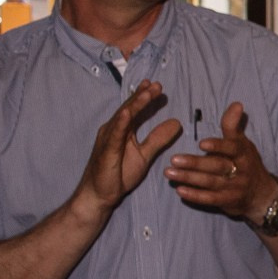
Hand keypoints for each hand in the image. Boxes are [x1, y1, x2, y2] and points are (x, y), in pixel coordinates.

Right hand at [76, 80, 182, 210]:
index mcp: (123, 130)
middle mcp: (113, 130)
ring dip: (135, 103)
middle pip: (130, 108)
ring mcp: (108, 138)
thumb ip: (158, 138)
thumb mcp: (145, 154)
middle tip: (157, 84)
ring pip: (123, 117)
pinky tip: (128, 112)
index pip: (136, 110)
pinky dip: (121, 122)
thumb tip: (176, 122)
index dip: (145, 97)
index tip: (157, 86)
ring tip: (148, 91)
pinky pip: (114, 134)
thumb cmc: (119, 174)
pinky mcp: (106, 150)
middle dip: (142, 95)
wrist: (101, 194)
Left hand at [164, 101, 277, 221]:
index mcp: (244, 153)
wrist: (262, 194)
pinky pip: (211, 199)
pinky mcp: (229, 201)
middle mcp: (241, 170)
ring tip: (169, 173)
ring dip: (189, 178)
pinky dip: (195, 196)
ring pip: (211, 182)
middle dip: (195, 163)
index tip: (201, 144)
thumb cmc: (246, 163)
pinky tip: (180, 191)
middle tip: (173, 159)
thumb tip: (236, 104)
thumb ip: (233, 126)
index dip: (218, 146)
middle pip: (217, 166)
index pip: (232, 148)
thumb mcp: (243, 143)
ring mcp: (236, 187)